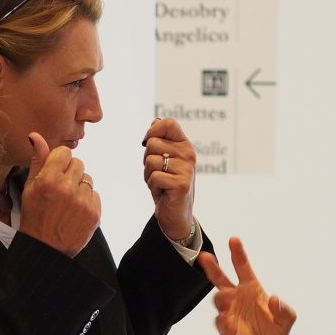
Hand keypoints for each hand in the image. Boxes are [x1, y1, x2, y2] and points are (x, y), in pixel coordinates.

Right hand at [19, 132, 100, 256]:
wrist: (45, 249)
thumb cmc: (34, 217)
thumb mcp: (30, 187)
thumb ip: (37, 160)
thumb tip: (35, 136)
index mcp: (48, 179)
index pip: (64, 152)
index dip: (59, 162)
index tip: (54, 172)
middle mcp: (66, 188)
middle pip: (78, 163)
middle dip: (70, 173)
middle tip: (60, 190)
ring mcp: (82, 201)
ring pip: (88, 179)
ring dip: (79, 187)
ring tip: (67, 202)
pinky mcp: (94, 213)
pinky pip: (95, 195)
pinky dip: (87, 201)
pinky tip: (75, 211)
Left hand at [142, 118, 196, 240]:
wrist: (176, 214)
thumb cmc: (166, 184)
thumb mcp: (163, 159)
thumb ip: (160, 140)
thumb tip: (155, 120)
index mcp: (184, 144)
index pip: (168, 123)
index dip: (152, 131)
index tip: (148, 144)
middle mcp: (189, 154)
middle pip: (152, 144)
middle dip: (146, 160)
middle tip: (158, 172)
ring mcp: (187, 169)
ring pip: (150, 161)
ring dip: (148, 175)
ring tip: (160, 183)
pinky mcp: (182, 184)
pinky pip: (154, 177)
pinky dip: (153, 186)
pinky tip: (163, 191)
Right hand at [198, 238, 298, 334]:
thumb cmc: (277, 332)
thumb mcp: (287, 320)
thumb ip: (284, 309)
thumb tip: (274, 298)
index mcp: (252, 289)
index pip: (243, 268)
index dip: (238, 254)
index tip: (233, 240)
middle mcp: (238, 297)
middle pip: (221, 279)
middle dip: (212, 267)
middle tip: (205, 256)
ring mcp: (230, 312)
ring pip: (218, 298)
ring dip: (221, 297)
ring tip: (227, 299)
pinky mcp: (225, 327)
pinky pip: (219, 320)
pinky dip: (221, 319)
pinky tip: (226, 320)